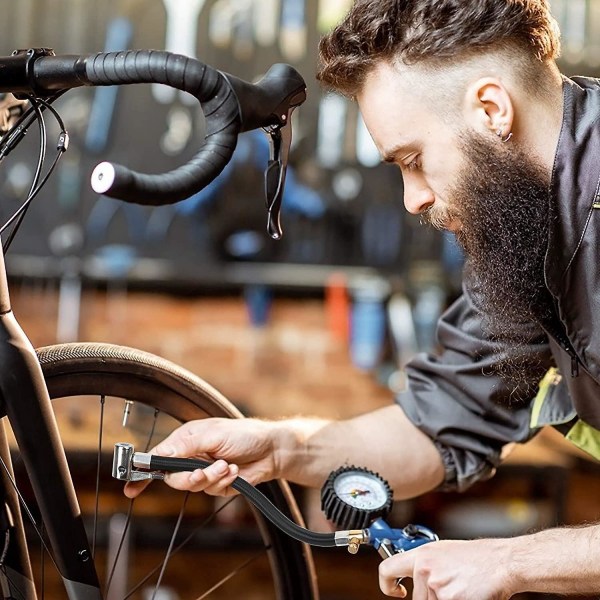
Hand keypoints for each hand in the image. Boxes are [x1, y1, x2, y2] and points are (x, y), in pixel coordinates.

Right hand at [124, 417, 277, 497]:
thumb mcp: (213, 434)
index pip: (157, 457)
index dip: (142, 471)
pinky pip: (211, 491)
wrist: (271, 450)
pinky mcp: (217, 485)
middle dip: (189, 478)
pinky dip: (224, 482)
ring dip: (212, 477)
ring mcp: (204, 471)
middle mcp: (191, 456)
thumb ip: (186, 446)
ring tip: (228, 465)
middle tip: (204, 472)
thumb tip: (161, 452)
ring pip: (193, 487)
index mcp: (186, 440)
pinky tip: (234, 471)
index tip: (130, 487)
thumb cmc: (244, 434)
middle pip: (173, 478)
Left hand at [379, 538, 513, 598]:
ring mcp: (436, 586)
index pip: (387, 569)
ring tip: (461, 588)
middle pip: (416, 598)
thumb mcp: (442, 552)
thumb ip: (425, 563)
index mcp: (421, 555)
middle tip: (451, 587)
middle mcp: (425, 569)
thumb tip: (411, 575)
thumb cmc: (475, 558)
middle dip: (431, 598)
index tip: (396, 591)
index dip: (387, 584)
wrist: (500, 562)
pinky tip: (466, 594)